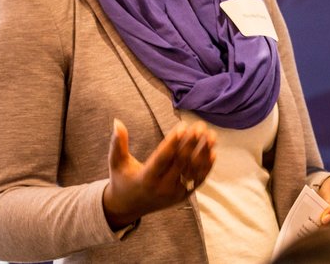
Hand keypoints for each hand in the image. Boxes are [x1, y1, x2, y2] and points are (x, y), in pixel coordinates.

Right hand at [102, 118, 216, 229]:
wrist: (128, 208)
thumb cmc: (122, 180)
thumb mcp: (116, 163)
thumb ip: (118, 143)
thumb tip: (117, 121)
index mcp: (146, 178)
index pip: (163, 158)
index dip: (173, 142)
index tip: (183, 126)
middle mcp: (162, 188)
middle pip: (181, 163)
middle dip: (192, 142)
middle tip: (200, 125)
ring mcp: (174, 194)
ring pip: (193, 171)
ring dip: (204, 153)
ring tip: (211, 135)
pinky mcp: (182, 197)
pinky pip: (197, 181)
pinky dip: (206, 167)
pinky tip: (213, 151)